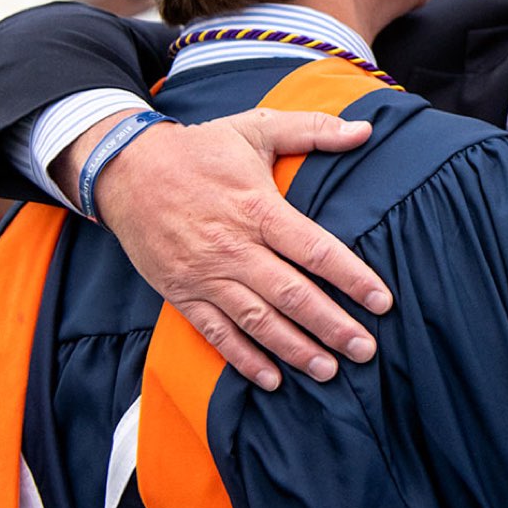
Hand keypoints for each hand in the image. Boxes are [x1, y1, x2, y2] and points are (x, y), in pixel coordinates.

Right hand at [56, 108, 387, 389]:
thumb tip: (365, 129)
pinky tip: (271, 379)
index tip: (382, 301)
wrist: (125, 169)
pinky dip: (243, 359)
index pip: (315, 250)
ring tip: (329, 371)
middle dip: (331, 325)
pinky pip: (216, 333)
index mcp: (258, 209)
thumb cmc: (199, 149)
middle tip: (365, 350)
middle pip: (291, 294)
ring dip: (294, 349)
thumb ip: (313, 129)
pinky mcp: (181, 292)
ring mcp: (205, 274)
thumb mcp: (256, 127)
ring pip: (256, 320)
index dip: (352, 278)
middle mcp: (233, 248)